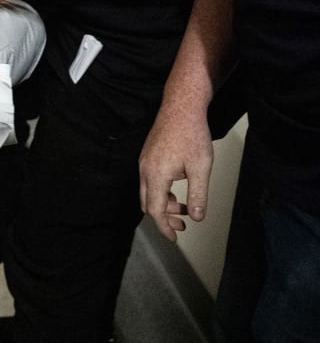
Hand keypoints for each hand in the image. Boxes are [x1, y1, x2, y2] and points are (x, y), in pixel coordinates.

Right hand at [138, 102, 213, 241]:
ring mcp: (144, 161)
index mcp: (156, 176)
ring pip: (147, 191)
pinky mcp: (148, 155)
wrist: (180, 107)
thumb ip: (197, 195)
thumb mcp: (200, 168)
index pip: (154, 210)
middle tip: (182, 226)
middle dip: (163, 217)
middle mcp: (145, 170)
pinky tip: (178, 187)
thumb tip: (195, 217)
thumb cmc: (191, 135)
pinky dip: (161, 191)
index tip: (174, 238)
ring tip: (184, 206)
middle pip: (147, 203)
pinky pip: (149, 180)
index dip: (164, 227)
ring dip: (163, 203)